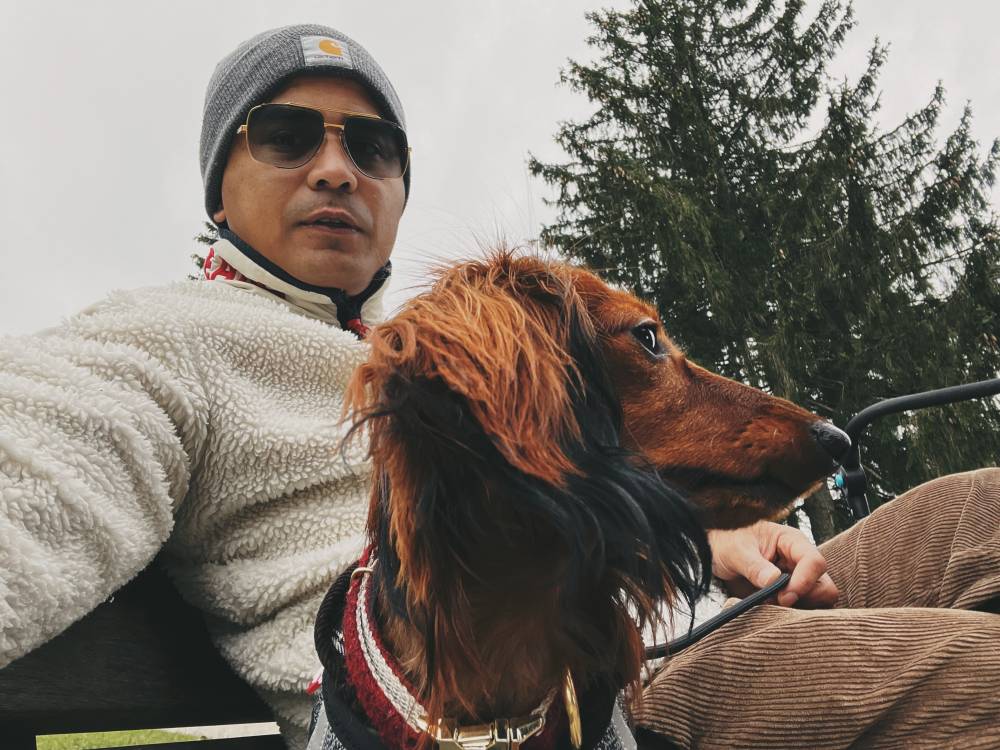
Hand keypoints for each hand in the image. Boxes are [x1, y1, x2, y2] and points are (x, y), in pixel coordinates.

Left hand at [707, 521, 839, 607]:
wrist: (713, 553)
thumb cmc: (727, 542)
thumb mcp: (736, 551)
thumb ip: (754, 566)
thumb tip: (774, 581)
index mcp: (791, 542)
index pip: (815, 562)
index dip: (805, 582)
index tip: (784, 597)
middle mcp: (800, 562)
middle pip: (824, 587)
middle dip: (805, 600)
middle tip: (776, 602)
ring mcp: (797, 580)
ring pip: (817, 603)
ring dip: (797, 610)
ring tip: (769, 605)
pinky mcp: (789, 597)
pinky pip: (802, 612)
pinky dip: (790, 617)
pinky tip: (769, 611)